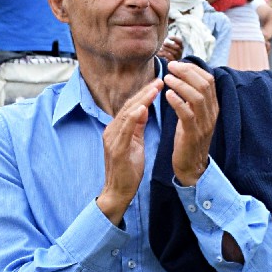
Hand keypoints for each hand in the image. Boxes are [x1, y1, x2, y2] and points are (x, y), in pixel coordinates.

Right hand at [95, 77, 164, 223]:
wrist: (118, 192)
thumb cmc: (127, 170)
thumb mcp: (135, 143)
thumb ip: (137, 126)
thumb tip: (142, 108)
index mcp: (117, 129)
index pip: (131, 106)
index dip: (145, 94)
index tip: (158, 83)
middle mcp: (112, 131)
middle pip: (129, 106)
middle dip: (145, 92)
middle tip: (160, 79)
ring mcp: (112, 139)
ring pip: (127, 114)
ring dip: (141, 100)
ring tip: (155, 89)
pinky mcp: (116, 149)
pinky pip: (125, 130)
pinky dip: (132, 117)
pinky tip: (142, 108)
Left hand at [162, 60, 217, 185]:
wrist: (191, 166)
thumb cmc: (188, 138)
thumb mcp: (193, 115)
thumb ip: (191, 98)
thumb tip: (184, 77)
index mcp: (213, 107)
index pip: (209, 80)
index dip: (193, 69)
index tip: (177, 64)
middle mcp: (212, 113)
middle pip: (205, 85)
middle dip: (187, 72)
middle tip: (171, 66)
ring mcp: (204, 124)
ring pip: (198, 97)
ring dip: (181, 84)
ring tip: (167, 78)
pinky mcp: (193, 134)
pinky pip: (187, 114)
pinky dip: (178, 102)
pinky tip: (167, 95)